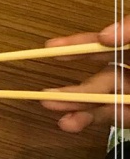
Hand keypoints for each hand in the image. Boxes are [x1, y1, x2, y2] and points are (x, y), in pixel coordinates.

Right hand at [41, 16, 129, 132]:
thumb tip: (103, 36)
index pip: (103, 46)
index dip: (78, 44)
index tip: (49, 47)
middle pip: (101, 78)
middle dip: (74, 90)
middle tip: (45, 97)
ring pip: (104, 101)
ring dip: (79, 108)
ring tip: (60, 117)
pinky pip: (115, 117)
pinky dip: (95, 120)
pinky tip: (74, 123)